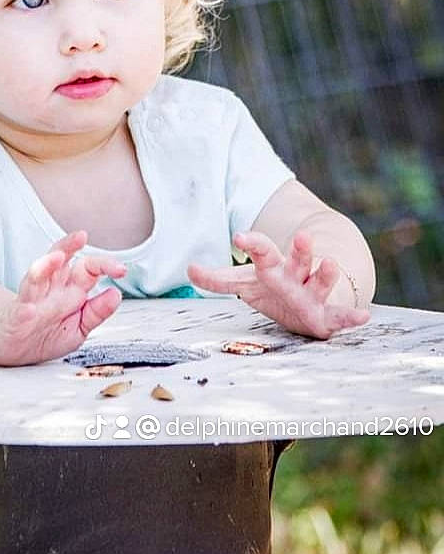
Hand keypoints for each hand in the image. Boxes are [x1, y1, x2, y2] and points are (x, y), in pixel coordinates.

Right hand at [0, 231, 126, 365]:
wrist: (12, 349)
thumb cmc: (46, 334)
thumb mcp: (79, 327)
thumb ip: (97, 312)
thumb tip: (116, 294)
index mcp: (69, 289)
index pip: (88, 267)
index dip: (104, 264)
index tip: (122, 269)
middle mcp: (50, 288)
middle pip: (58, 259)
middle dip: (68, 246)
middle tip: (81, 236)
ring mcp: (31, 301)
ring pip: (36, 277)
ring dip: (45, 265)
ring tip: (56, 257)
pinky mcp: (14, 319)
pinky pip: (19, 311)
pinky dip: (24, 310)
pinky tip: (29, 309)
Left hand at [187, 230, 370, 339]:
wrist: (310, 301)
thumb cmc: (274, 291)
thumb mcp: (245, 284)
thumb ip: (218, 279)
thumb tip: (188, 269)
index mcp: (274, 267)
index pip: (262, 251)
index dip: (252, 243)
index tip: (239, 236)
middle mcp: (296, 276)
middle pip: (298, 260)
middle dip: (302, 249)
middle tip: (302, 236)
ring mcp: (313, 294)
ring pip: (321, 281)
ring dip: (327, 274)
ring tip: (331, 263)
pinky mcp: (326, 317)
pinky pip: (341, 317)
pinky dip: (351, 317)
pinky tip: (364, 316)